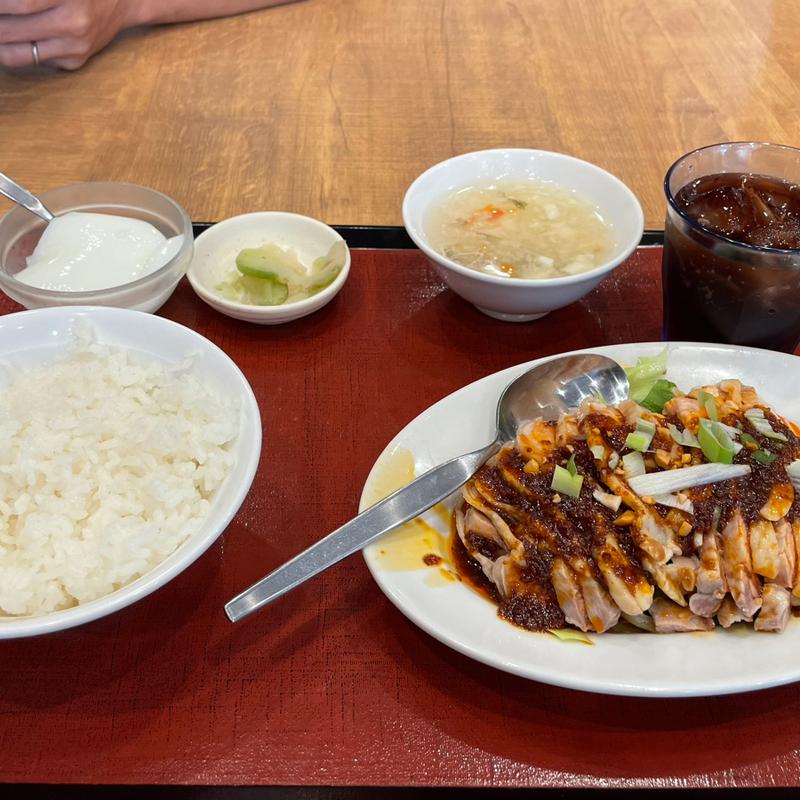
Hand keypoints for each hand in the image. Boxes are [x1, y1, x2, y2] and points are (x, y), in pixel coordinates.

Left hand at [0, 0, 132, 69]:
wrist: (123, 3)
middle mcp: (73, 25)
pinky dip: (17, 48)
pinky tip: (16, 36)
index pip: (17, 4)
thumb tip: (2, 6)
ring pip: (17, 54)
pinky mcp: (75, 62)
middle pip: (9, 31)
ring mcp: (74, 48)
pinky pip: (36, 60)